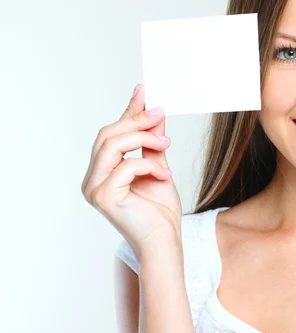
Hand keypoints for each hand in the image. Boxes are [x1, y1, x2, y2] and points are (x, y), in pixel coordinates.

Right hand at [81, 84, 182, 256]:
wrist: (165, 240)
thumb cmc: (160, 210)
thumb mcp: (159, 167)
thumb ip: (152, 142)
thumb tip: (154, 112)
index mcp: (102, 171)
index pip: (112, 134)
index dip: (128, 111)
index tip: (143, 91)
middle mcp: (92, 178)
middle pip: (107, 135)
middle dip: (136, 121)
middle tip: (160, 113)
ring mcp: (94, 188)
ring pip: (111, 145)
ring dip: (142, 139)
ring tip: (166, 144)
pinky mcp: (103, 197)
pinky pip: (125, 167)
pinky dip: (148, 166)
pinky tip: (165, 176)